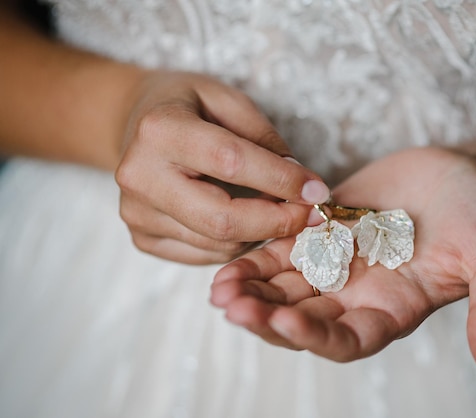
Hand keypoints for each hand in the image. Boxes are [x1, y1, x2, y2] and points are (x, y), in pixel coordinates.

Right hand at [115, 71, 329, 263]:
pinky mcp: (141, 238)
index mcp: (161, 130)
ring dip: (261, 232)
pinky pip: (206, 255)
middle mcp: (141, 176)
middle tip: (312, 215)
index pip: (232, 163)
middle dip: (278, 222)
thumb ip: (264, 139)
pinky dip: (237, 242)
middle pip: (222, 219)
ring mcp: (137, 213)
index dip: (282, 180)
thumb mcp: (228, 100)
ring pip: (219, 243)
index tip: (318, 190)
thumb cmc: (187, 106)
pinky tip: (245, 219)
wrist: (132, 123)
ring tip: (278, 210)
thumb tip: (301, 185)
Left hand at [210, 147, 475, 376]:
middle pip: (304, 318)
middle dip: (267, 316)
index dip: (315, 336)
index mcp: (394, 310)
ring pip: (286, 287)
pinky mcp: (325, 229)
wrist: (465, 173)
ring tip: (218, 290)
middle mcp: (359, 294)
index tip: (285, 321)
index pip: (347, 339)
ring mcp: (339, 262)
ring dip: (253, 290)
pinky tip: (229, 261)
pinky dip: (258, 256)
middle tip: (233, 307)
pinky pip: (285, 248)